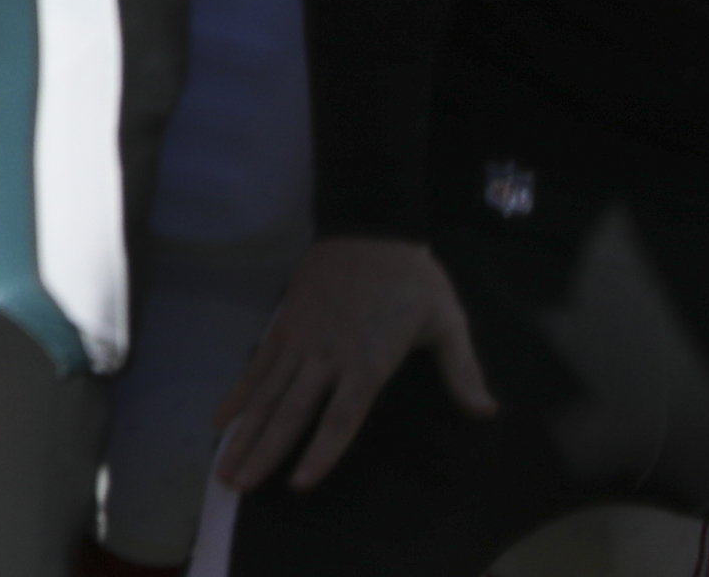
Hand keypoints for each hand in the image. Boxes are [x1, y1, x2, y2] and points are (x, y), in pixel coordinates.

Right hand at [215, 238, 492, 493]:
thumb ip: (461, 370)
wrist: (368, 223)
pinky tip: (221, 418)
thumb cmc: (411, 277)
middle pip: (290, 410)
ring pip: (265, 392)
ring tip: (224, 466)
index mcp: (367, 360)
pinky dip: (238, 393)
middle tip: (236, 485)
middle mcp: (326, 354)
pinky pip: (256, 364)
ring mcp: (299, 338)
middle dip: (263, 451)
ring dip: (243, 431)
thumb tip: (487, 411)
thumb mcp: (446, 321)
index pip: (341, 416)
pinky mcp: (284, 323)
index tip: (298, 484)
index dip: (320, 451)